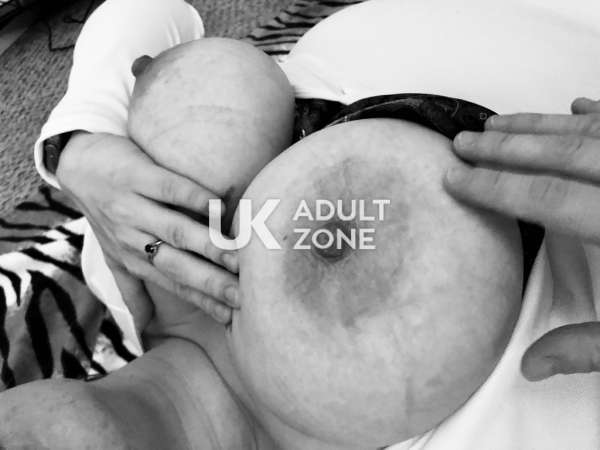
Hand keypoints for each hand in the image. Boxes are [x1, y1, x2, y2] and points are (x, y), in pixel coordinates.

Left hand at [57, 132, 237, 326]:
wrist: (79, 165)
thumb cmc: (106, 211)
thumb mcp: (113, 255)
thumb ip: (132, 289)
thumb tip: (145, 330)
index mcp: (134, 259)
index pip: (175, 286)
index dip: (203, 301)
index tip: (232, 316)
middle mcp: (132, 238)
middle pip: (176, 264)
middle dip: (210, 282)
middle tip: (241, 295)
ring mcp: (132, 206)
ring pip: (174, 230)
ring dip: (207, 245)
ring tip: (237, 257)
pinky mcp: (135, 176)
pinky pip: (167, 188)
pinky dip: (193, 197)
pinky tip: (219, 206)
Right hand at [443, 97, 599, 379]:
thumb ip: (591, 347)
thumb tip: (531, 365)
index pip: (549, 199)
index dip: (495, 188)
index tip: (457, 179)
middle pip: (566, 154)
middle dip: (507, 146)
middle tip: (466, 141)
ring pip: (595, 132)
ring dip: (541, 125)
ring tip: (499, 123)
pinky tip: (577, 105)